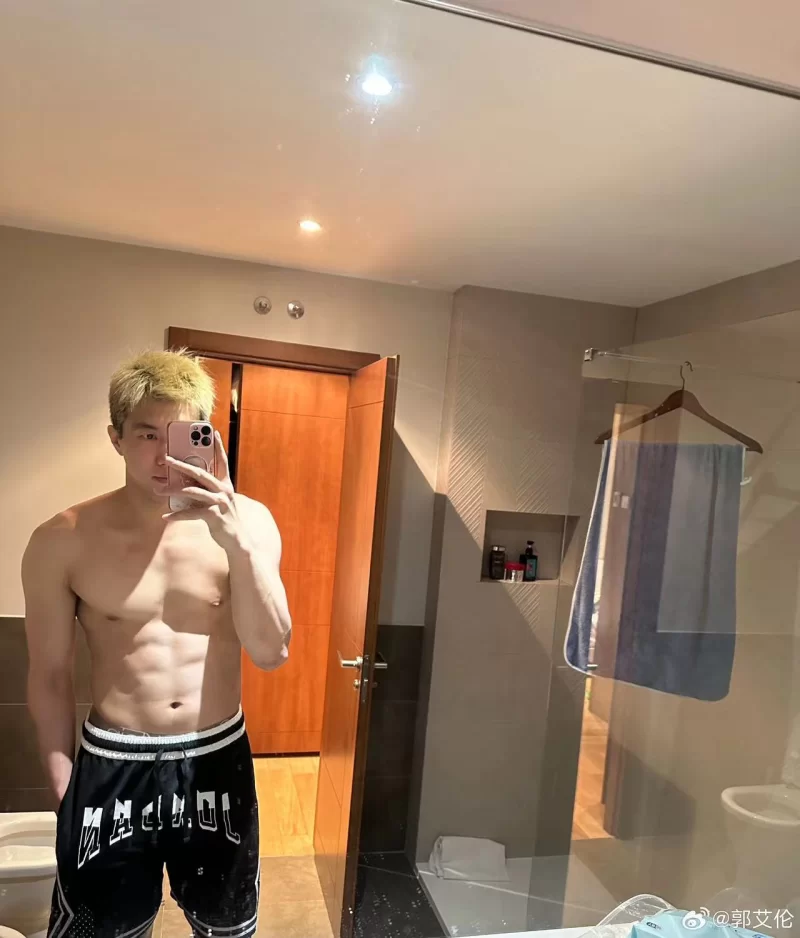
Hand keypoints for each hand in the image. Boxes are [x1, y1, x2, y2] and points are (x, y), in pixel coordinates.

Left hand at [163, 432, 245, 550]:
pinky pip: (191, 512)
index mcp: (225, 484)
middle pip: (200, 473)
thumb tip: (185, 483)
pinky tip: (166, 516)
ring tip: (158, 490)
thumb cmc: (225, 518)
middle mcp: (224, 490)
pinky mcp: (214, 516)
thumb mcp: (218, 501)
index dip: (218, 446)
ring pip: (193, 491)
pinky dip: (177, 514)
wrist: (238, 540)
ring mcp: (220, 502)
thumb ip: (206, 490)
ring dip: (172, 490)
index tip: (212, 432)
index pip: (222, 461)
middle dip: (181, 464)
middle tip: (166, 459)